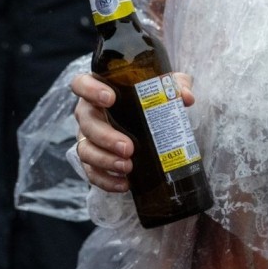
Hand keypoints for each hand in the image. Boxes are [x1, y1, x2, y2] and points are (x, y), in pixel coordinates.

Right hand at [71, 72, 195, 193]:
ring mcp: (88, 137)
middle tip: (128, 147)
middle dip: (105, 137)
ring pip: (85, 149)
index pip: (81, 84)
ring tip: (127, 166)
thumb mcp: (165, 86)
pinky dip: (106, 180)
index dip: (90, 90)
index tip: (110, 99)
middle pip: (86, 123)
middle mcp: (89, 113)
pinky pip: (91, 172)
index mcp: (99, 90)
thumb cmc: (150, 96)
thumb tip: (186, 97)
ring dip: (104, 160)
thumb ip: (176, 85)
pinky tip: (124, 184)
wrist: (148, 118)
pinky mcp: (93, 159)